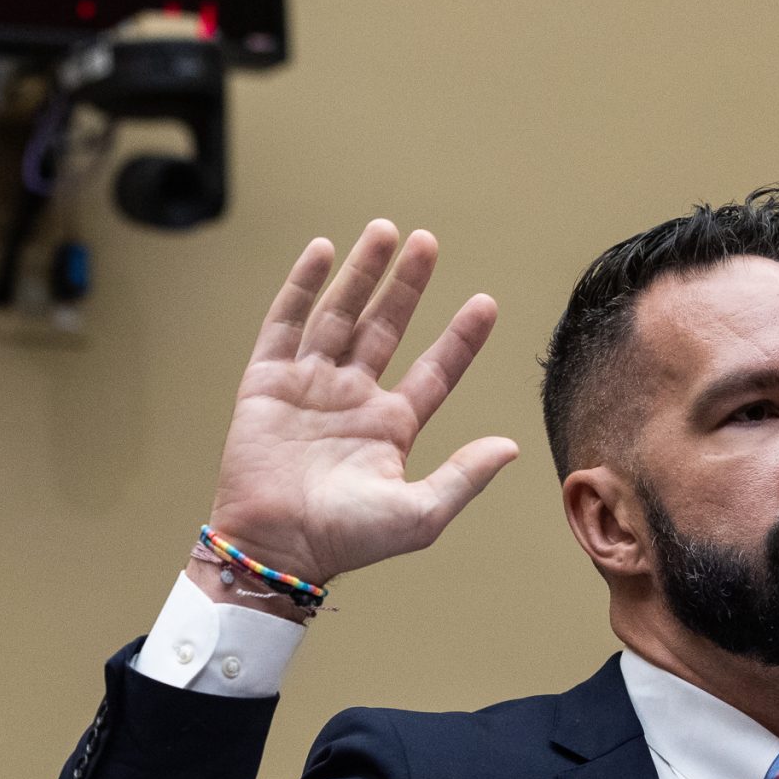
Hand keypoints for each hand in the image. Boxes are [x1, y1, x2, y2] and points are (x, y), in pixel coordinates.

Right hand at [206, 221, 516, 588]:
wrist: (275, 546)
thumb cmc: (345, 539)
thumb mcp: (419, 515)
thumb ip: (465, 477)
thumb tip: (512, 446)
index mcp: (390, 427)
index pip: (435, 370)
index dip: (460, 337)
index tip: (485, 302)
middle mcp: (352, 399)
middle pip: (385, 327)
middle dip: (407, 284)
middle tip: (427, 242)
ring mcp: (309, 386)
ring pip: (340, 315)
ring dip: (361, 273)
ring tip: (384, 232)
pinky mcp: (266, 383)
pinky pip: (285, 324)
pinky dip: (302, 287)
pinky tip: (322, 251)